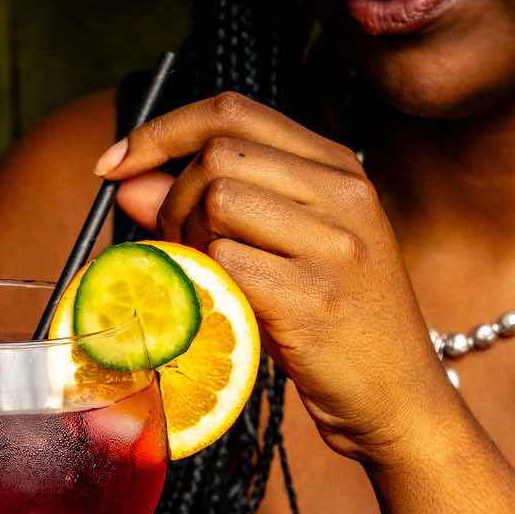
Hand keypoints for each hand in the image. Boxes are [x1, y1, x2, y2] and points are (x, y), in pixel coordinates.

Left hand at [100, 94, 452, 464]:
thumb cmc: (336, 331)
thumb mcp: (287, 255)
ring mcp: (334, 246)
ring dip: (187, 243)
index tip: (115, 163)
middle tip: (172, 250)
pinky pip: (224, 265)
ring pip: (218, 202)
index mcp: (339, 169)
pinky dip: (203, 286)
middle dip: (172, 199)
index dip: (162, 130)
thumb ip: (216, 209)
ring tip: (204, 285)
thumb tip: (129, 180)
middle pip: (219, 153)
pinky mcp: (314, 301)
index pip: (234, 111)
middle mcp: (344, 194)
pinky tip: (219, 311)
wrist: (399, 402)